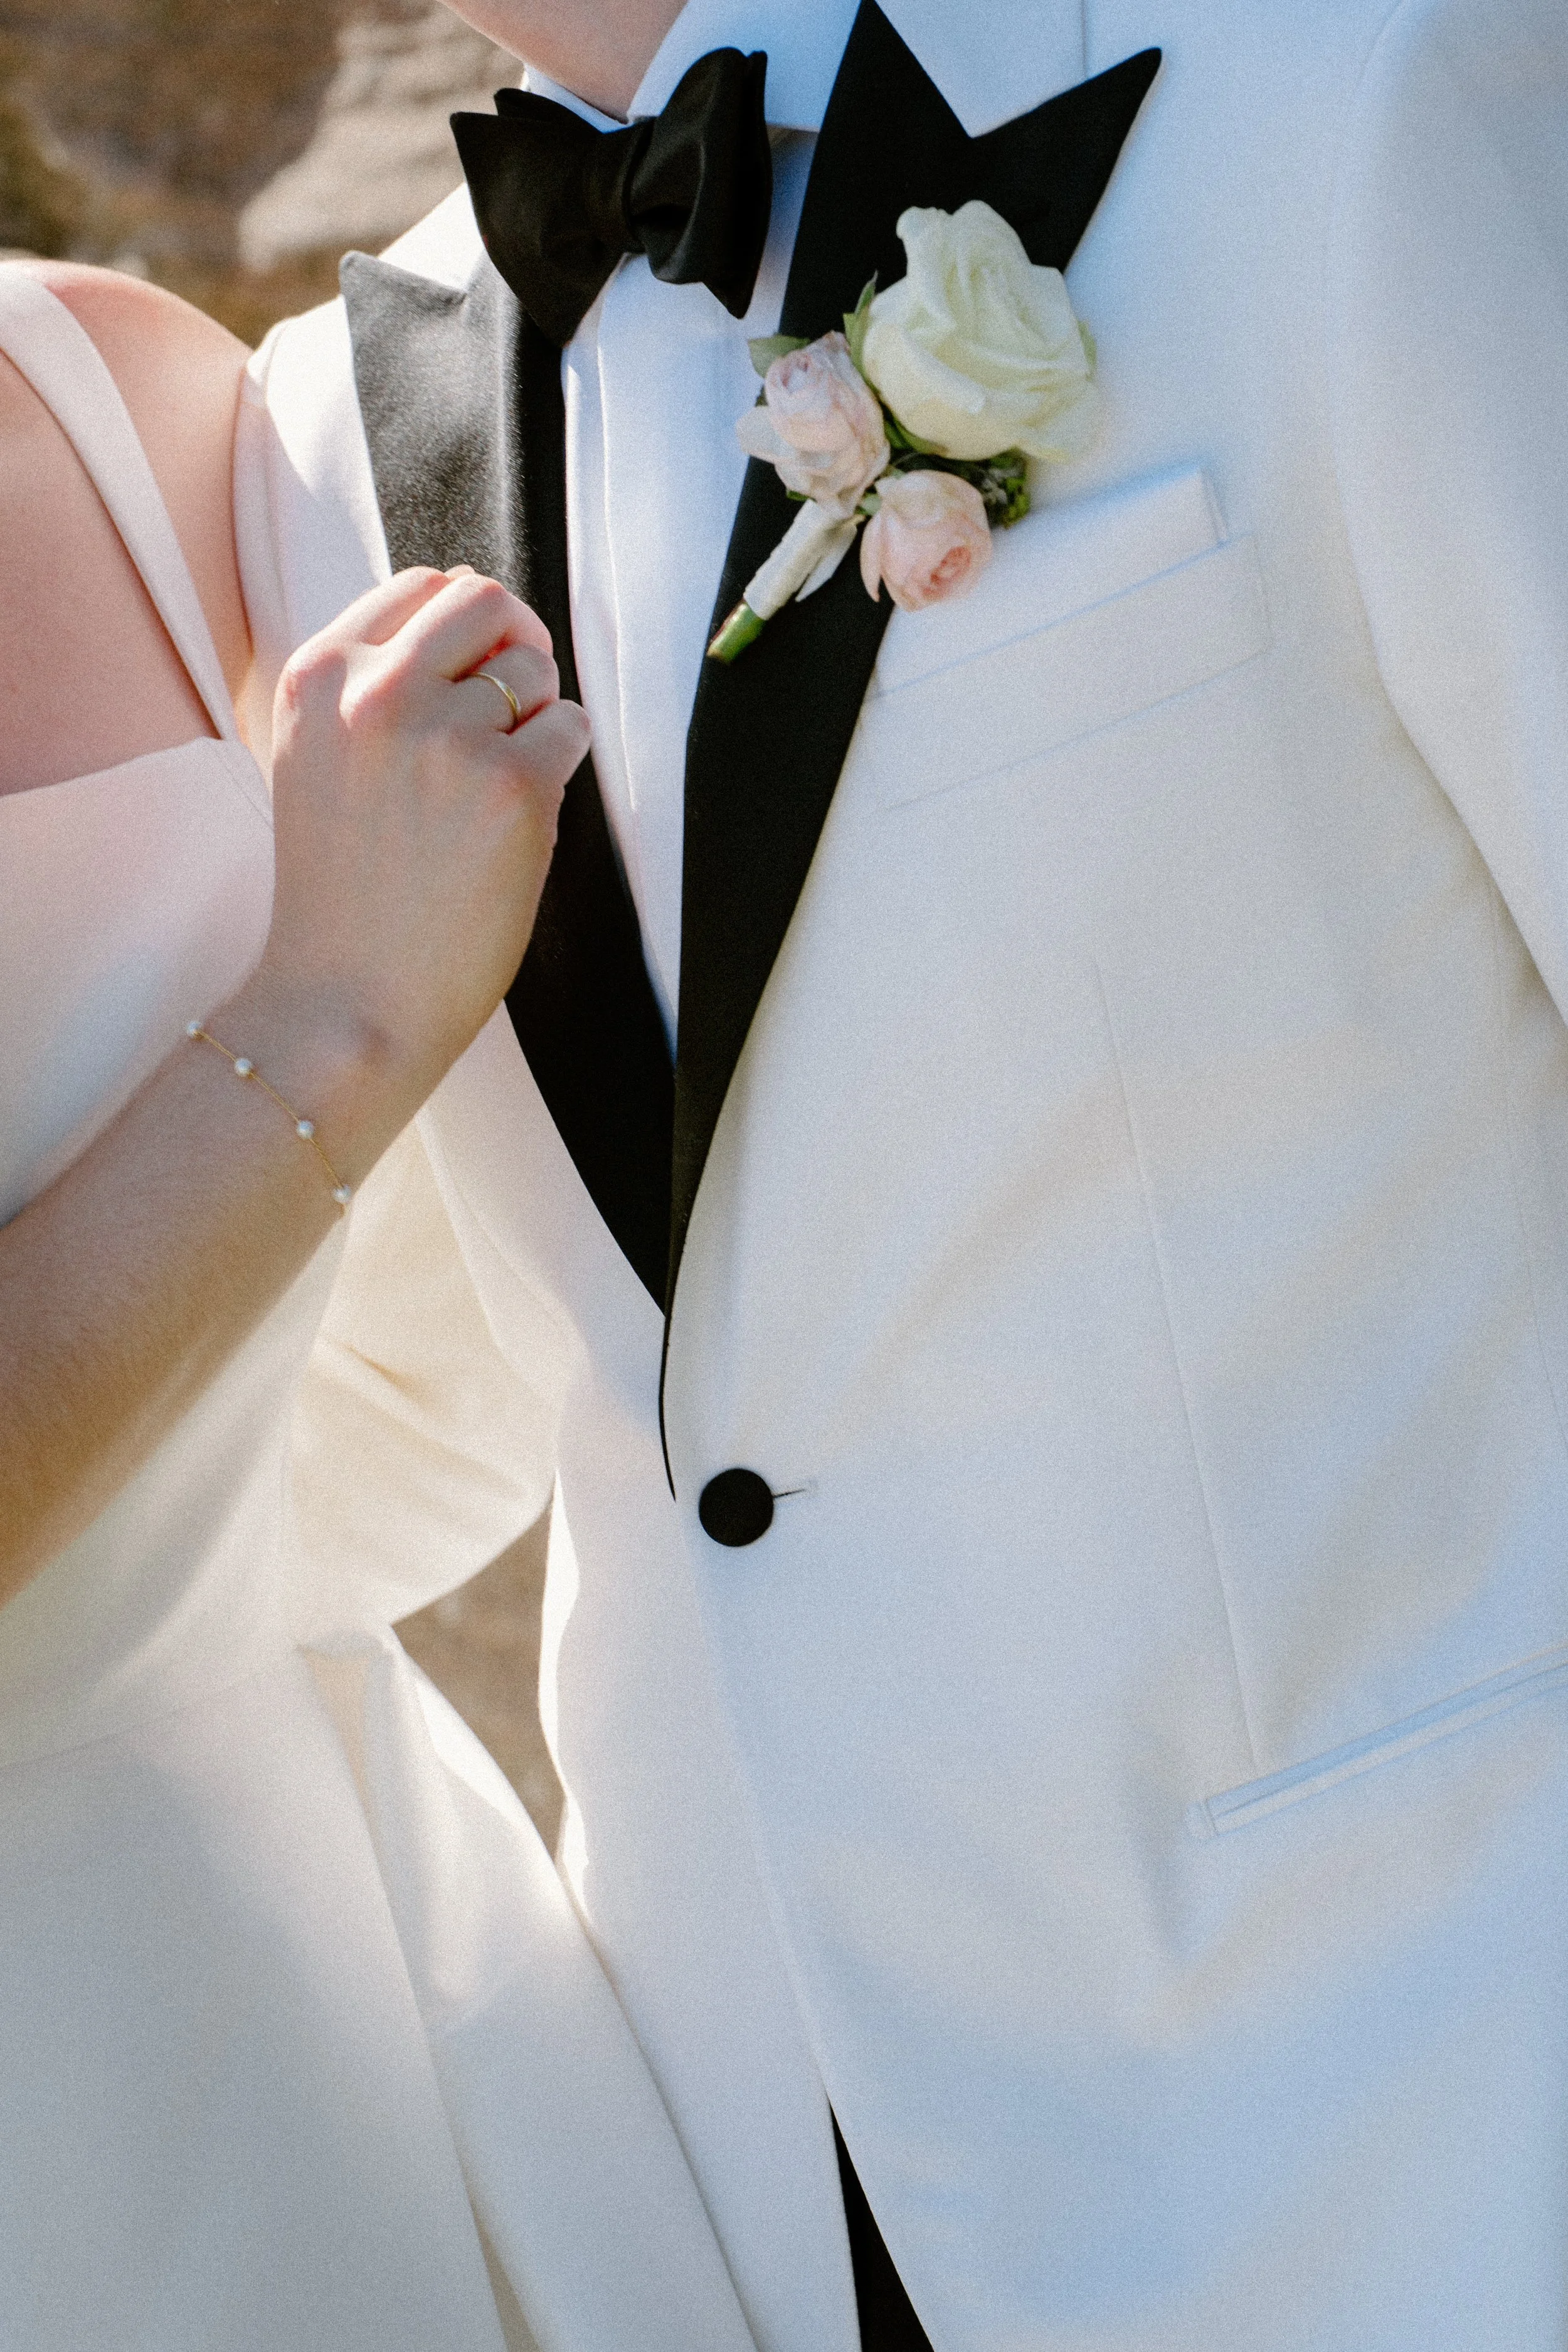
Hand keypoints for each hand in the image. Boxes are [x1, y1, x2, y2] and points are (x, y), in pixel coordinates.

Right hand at [237, 567, 590, 1167]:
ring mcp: (446, 736)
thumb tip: (462, 594)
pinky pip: (570, 729)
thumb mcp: (317, 759)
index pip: (419, 587)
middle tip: (519, 701)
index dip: (467, 624)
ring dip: (535, 717)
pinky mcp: (512, 786)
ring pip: (534, 672)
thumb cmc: (340, 894)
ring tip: (494, 789)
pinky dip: (560, 762)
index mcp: (317, 678)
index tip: (480, 665)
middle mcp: (376, 692)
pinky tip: (519, 817)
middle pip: (486, 602)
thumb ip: (368, 684)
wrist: (346, 1000)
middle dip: (516, 641)